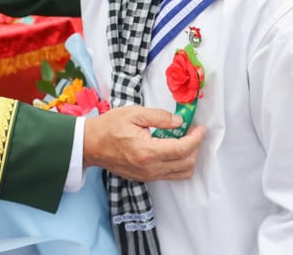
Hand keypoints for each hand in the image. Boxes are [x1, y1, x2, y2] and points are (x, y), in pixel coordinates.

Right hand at [83, 106, 204, 181]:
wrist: (91, 145)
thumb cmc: (110, 127)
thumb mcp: (134, 113)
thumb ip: (160, 117)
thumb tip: (179, 122)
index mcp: (147, 152)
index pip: (182, 149)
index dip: (196, 139)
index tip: (201, 128)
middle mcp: (149, 169)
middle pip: (186, 165)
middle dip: (195, 148)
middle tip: (194, 131)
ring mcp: (147, 176)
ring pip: (181, 174)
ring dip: (189, 157)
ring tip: (186, 140)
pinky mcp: (145, 178)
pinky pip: (170, 175)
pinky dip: (179, 163)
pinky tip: (175, 148)